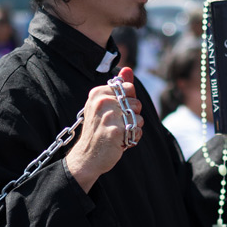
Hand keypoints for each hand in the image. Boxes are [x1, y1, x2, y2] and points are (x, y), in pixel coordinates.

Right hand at [65, 66, 143, 191]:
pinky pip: (138, 130)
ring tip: (119, 134)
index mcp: (98, 93)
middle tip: (117, 125)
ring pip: (139, 117)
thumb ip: (117, 87)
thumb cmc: (97, 130)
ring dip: (133, 128)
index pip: (129, 88)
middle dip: (132, 116)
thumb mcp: (104, 106)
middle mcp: (102, 102)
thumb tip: (127, 69)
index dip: (128, 102)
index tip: (116, 112)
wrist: (86, 157)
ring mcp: (108, 117)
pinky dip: (133, 138)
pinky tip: (121, 142)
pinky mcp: (115, 132)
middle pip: (136, 103)